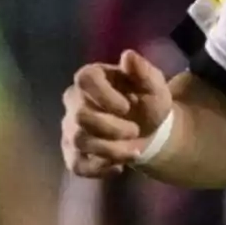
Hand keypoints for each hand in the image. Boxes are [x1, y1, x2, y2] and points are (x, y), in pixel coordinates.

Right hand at [61, 49, 171, 177]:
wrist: (151, 131)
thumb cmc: (149, 102)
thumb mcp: (155, 85)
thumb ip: (143, 71)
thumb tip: (127, 55)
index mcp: (93, 77)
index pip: (84, 79)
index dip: (104, 95)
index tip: (127, 106)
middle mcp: (75, 101)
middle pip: (80, 116)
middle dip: (112, 128)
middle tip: (135, 131)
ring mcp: (70, 128)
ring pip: (79, 141)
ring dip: (111, 150)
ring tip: (135, 151)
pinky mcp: (72, 152)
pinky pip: (76, 164)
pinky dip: (100, 169)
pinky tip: (119, 167)